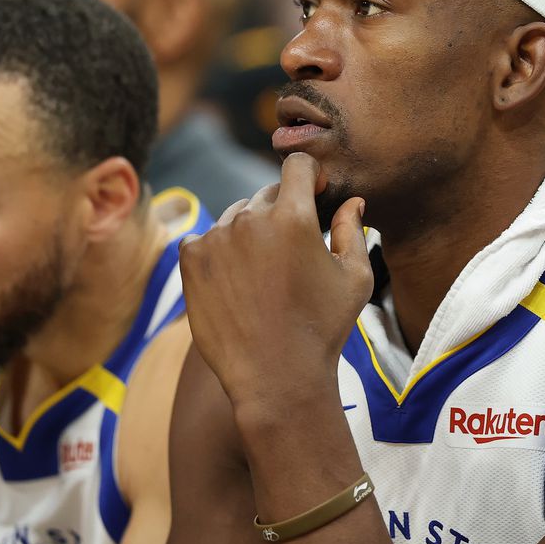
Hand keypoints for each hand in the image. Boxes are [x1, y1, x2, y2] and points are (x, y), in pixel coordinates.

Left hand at [179, 153, 373, 415]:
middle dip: (282, 211)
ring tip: (264, 275)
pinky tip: (236, 282)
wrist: (274, 378)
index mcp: (294, 216)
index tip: (315, 196)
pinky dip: (219, 252)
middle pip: (267, 193)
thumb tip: (352, 201)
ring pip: (236, 216)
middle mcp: (250, 218)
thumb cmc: (322, 329)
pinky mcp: (190, 259)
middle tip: (291, 253)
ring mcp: (216, 237)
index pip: (297, 165)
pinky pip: (206, 238)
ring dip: (250, 232)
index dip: (310, 176)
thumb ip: (352, 230)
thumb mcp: (354, 279)